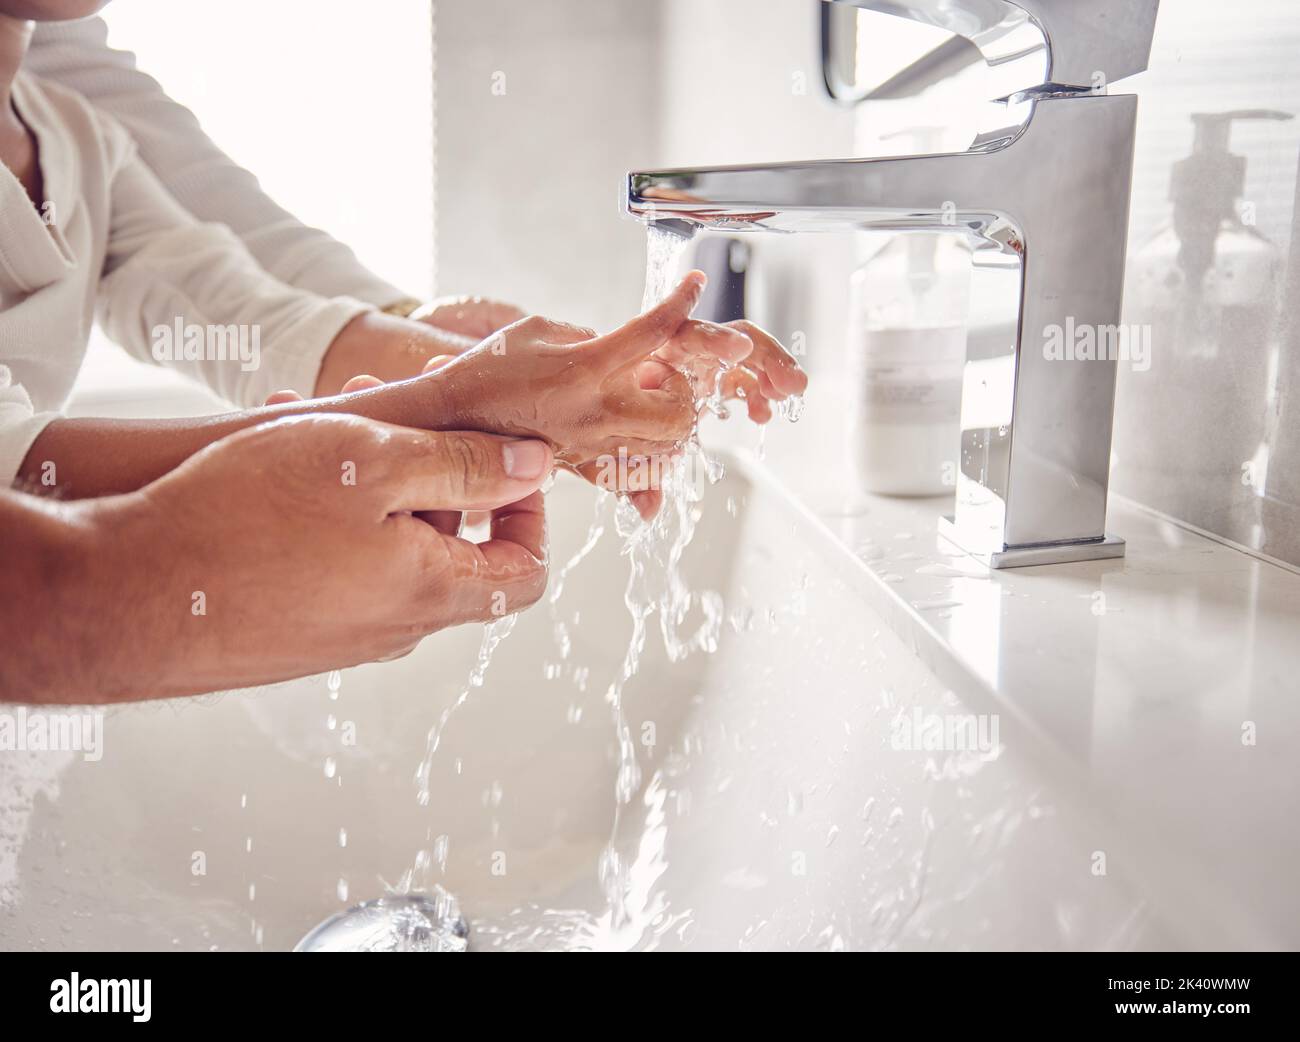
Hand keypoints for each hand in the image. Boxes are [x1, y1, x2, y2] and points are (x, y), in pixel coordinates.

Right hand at [82, 413, 551, 698]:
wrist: (120, 597)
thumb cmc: (243, 521)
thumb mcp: (370, 463)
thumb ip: (464, 465)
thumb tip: (533, 467)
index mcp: (431, 592)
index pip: (525, 571)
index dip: (528, 511)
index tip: (498, 458)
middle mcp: (393, 625)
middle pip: (451, 547)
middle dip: (431, 466)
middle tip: (392, 407)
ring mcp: (340, 634)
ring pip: (386, 542)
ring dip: (371, 475)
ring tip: (322, 413)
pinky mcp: (292, 630)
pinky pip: (336, 562)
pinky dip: (329, 507)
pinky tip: (281, 452)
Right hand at [423, 271, 805, 514]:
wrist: (452, 421)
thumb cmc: (489, 371)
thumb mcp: (540, 331)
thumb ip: (591, 336)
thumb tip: (629, 349)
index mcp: (586, 366)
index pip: (654, 330)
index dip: (682, 301)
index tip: (696, 283)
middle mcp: (597, 411)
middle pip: (681, 407)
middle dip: (684, 387)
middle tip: (658, 373)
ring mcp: (595, 445)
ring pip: (670, 445)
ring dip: (671, 419)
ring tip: (645, 401)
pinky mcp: (586, 468)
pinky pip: (639, 477)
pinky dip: (653, 461)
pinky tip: (638, 438)